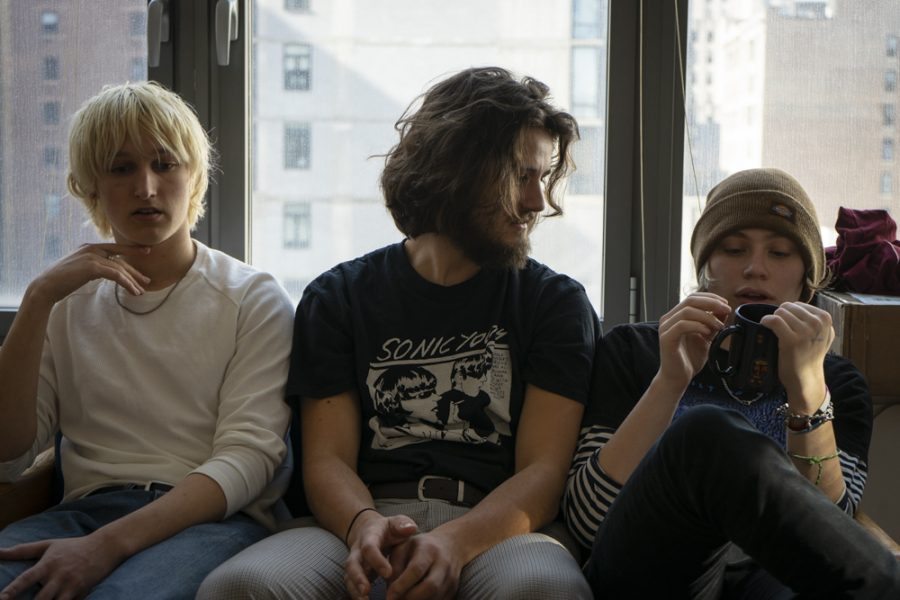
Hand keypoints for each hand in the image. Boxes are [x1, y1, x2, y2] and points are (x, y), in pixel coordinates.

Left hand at [0, 535, 123, 599]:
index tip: (1, 599)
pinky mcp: (82, 593)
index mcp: (48, 564)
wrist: (105, 547)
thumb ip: (22, 550)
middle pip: (40, 599)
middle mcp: (59, 576)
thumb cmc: (72, 547)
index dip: (13, 590)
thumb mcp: (49, 545)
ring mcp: (71, 586)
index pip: (26, 578)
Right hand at [26, 243, 150, 307]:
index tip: (146, 251)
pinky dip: (126, 282)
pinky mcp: (92, 267)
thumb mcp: (80, 269)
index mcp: (89, 247)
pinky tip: (132, 290)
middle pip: (120, 259)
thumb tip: (107, 272)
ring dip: (132, 281)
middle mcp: (92, 249)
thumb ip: (94, 267)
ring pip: (120, 268)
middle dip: (135, 271)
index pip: (115, 248)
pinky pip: (116, 274)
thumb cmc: (62, 281)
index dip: (131, 249)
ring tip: (140, 292)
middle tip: (147, 281)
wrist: (46, 286)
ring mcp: (92, 256)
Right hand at [344, 513, 417, 599]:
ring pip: (348, 577)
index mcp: (369, 536)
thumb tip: (411, 528)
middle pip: (352, 564)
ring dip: (354, 590)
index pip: (369, 548)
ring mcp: (354, 563)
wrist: (370, 530)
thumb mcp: (396, 522)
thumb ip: (403, 524)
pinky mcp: (354, 574)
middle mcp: (357, 550)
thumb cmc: (388, 529)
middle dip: (358, 578)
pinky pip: (351, 586)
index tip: (388, 573)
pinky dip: (356, 595)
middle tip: (366, 591)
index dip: (377, 560)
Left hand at [384, 530, 461, 599]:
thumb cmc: (420, 546)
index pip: (416, 570)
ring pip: (435, 598)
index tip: (389, 597)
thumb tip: (391, 591)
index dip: (401, 586)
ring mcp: (451, 577)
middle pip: (430, 587)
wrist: (450, 544)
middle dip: (410, 598)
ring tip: (404, 599)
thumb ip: (395, 566)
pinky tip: (416, 598)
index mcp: (428, 549)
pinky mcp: (454, 589)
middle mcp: (443, 563)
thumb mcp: (404, 546)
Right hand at [657, 292, 730, 390]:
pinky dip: (698, 326)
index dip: (711, 298)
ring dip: (707, 316)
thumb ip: (712, 323)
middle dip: (711, 303)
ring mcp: (666, 327)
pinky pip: (682, 325)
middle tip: (726, 310)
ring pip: (687, 311)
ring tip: (718, 326)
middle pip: (690, 300)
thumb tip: (723, 310)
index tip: (726, 305)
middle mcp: (669, 319)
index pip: (693, 298)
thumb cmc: (689, 358)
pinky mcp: (666, 338)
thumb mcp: (706, 336)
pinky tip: (707, 333)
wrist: (678, 377)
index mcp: (677, 316)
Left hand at [762, 302, 832, 411]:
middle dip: (781, 316)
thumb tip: (793, 306)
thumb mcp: (821, 335)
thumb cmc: (809, 355)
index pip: (798, 305)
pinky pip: (773, 320)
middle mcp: (818, 323)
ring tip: (776, 333)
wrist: (806, 378)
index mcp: (825, 318)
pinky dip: (765, 321)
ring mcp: (806, 332)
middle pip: (788, 307)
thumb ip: (814, 319)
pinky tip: (764, 325)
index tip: (788, 326)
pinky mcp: (791, 340)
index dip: (789, 314)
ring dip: (773, 320)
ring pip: (780, 312)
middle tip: (781, 331)